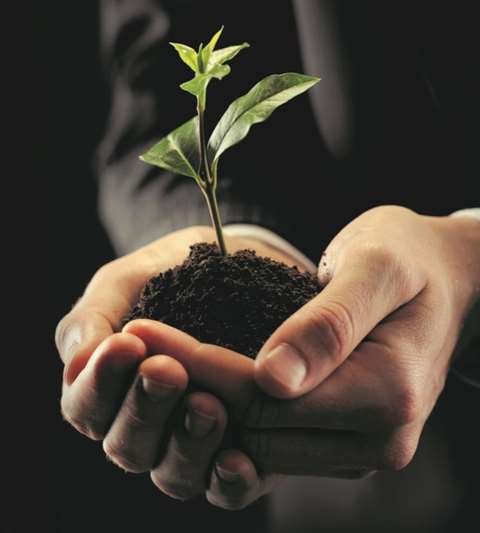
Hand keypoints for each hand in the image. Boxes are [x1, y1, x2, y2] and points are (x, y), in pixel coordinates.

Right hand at [55, 225, 294, 502]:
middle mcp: (147, 424)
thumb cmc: (174, 272)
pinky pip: (227, 487)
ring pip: (174, 472)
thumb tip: (77, 362)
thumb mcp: (130, 281)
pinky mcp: (241, 450)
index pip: (86, 406)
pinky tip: (239, 460)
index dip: (100, 383)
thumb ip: (95, 317)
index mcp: (110, 389)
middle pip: (128, 445)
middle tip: (167, 370)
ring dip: (186, 444)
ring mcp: (193, 441)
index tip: (127, 344)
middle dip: (144, 409)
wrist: (241, 265)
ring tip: (207, 405)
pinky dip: (229, 481)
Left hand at [128, 206, 479, 507]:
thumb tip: (275, 377)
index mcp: (389, 393)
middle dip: (190, 386)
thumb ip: (331, 322)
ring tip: (150, 362)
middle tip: (132, 345)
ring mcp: (360, 447)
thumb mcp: (377, 268)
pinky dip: (230, 413)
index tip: (144, 329)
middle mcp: (378, 439)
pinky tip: (195, 380)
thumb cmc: (411, 260)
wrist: (445, 280)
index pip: (269, 396)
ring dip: (202, 404)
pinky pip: (274, 441)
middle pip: (257, 429)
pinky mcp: (344, 440)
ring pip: (258, 444)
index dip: (201, 364)